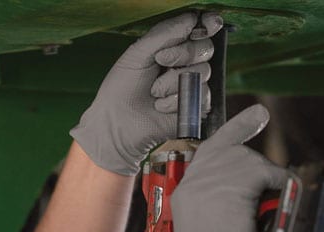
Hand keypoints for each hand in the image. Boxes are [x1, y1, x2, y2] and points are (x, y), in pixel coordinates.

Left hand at [70, 12, 222, 175]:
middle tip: (160, 62)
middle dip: (182, 53)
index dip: (208, 24)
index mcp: (173, 45)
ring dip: (173, 82)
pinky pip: (201, 96)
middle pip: (206, 48)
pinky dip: (176, 101)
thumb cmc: (121, 88)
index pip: (201, 28)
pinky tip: (160, 106)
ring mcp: (192, 85)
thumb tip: (192, 18)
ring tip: (154, 91)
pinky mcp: (195, 107)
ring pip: (203, 72)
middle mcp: (186, 63)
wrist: (116, 123)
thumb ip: (165, 32)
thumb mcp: (138, 52)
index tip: (203, 26)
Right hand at [169, 104, 288, 231]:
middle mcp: (192, 185)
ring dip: (267, 183)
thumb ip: (225, 205)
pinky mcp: (227, 192)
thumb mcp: (213, 231)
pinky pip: (263, 174)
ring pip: (249, 162)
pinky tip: (273, 204)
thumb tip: (259, 193)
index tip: (257, 114)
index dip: (236, 130)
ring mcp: (207, 187)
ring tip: (264, 212)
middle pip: (232, 151)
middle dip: (257, 167)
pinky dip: (276, 187)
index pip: (210, 150)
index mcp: (183, 194)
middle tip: (273, 185)